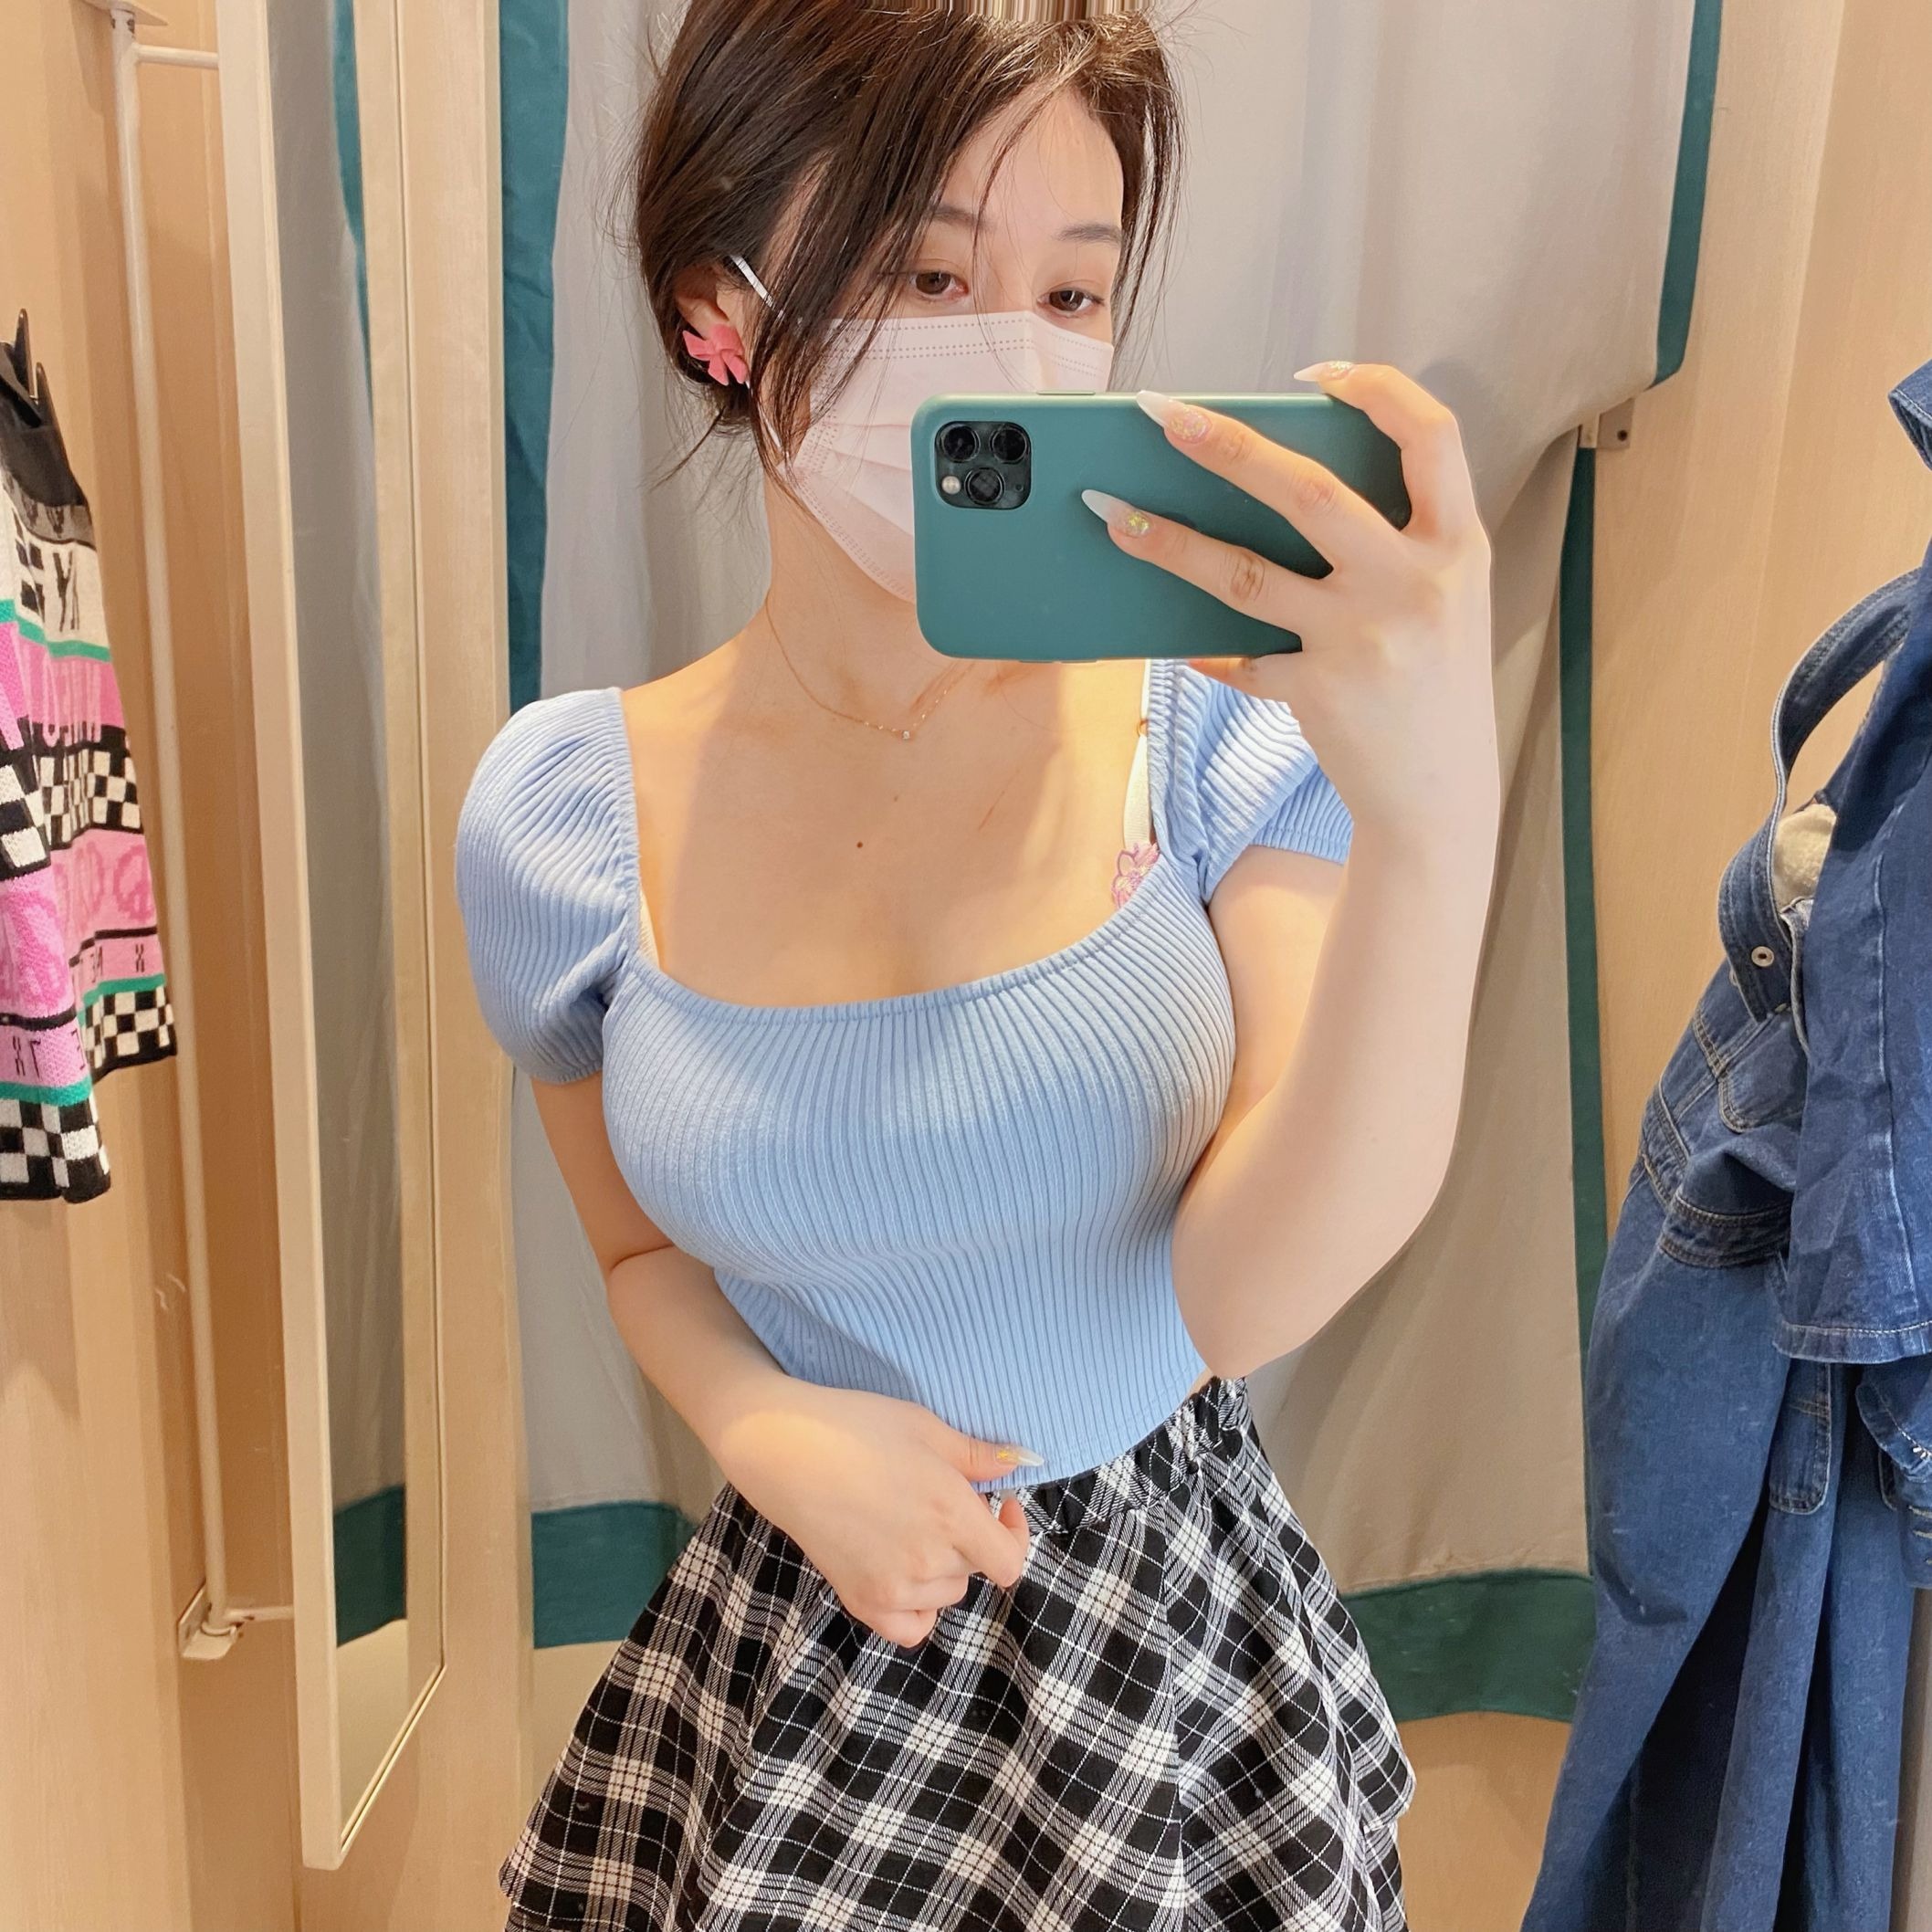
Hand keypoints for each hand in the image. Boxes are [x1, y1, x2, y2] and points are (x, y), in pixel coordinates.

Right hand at [712, 1379, 1034, 1647]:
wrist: (784, 1448)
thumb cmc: (857, 1426)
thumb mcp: (927, 1427)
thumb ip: (979, 1455)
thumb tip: (1021, 1462)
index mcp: (952, 1514)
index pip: (1009, 1560)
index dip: (1014, 1533)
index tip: (999, 1504)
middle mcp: (928, 1560)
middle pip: (975, 1568)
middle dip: (970, 1535)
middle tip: (940, 1497)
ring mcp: (892, 1588)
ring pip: (947, 1593)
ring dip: (945, 1566)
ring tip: (913, 1525)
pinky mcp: (860, 1600)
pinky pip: (911, 1626)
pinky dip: (917, 1606)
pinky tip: (906, 1575)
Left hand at [1088, 365, 1499, 843]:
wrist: (1441, 800)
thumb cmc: (1434, 688)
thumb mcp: (1446, 601)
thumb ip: (1395, 544)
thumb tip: (1280, 489)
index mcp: (1458, 545)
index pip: (1432, 435)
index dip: (1376, 390)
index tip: (1317, 375)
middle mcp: (1415, 583)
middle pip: (1308, 491)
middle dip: (1227, 446)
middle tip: (1161, 414)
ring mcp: (1364, 638)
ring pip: (1245, 572)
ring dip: (1169, 541)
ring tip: (1114, 515)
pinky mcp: (1319, 691)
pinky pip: (1240, 656)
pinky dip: (1204, 647)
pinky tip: (1170, 636)